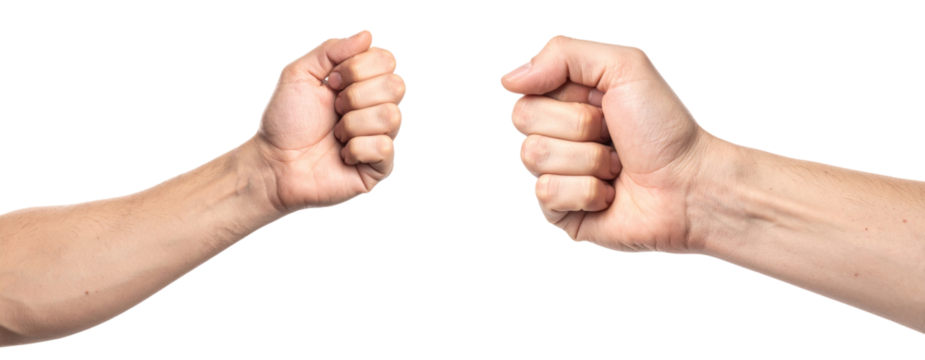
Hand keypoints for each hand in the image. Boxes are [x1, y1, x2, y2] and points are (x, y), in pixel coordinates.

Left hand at [253, 29, 406, 212]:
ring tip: (336, 134)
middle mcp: (377, 107)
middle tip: (334, 108)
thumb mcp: (300, 73)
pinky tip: (343, 155)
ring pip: (392, 116)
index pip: (388, 59)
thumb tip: (368, 35)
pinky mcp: (380, 166)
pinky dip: (356, 149)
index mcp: (363, 82)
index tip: (330, 82)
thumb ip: (331, 50)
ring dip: (354, 124)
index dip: (358, 68)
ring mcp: (381, 136)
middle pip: (397, 85)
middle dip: (356, 95)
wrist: (273, 163)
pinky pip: (385, 148)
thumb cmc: (285, 120)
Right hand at [501, 35, 712, 253]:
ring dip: (587, 160)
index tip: (604, 103)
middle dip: (578, 126)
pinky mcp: (560, 213)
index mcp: (566, 100)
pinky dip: (587, 192)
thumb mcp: (623, 66)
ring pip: (533, 158)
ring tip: (616, 167)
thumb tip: (508, 80)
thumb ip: (563, 54)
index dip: (567, 97)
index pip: (527, 90)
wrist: (691, 185)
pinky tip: (610, 195)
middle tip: (612, 136)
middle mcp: (556, 136)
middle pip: (523, 121)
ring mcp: (555, 175)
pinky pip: (546, 194)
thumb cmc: (664, 127)